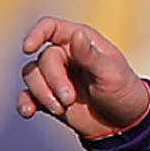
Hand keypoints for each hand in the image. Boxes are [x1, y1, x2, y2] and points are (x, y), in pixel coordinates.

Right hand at [15, 17, 149, 140]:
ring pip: (31, 76)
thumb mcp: (112, 74)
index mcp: (82, 41)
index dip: (36, 34)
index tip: (28, 48)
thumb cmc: (124, 93)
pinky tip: (28, 112)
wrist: (125, 124)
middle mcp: (65, 55)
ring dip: (42, 94)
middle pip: (43, 59)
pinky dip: (24, 103)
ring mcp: (56, 76)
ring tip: (61, 109)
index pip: (50, 27)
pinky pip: (27, 96)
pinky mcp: (49, 97)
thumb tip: (76, 35)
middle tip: (69, 99)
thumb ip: (90, 56)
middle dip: (53, 81)